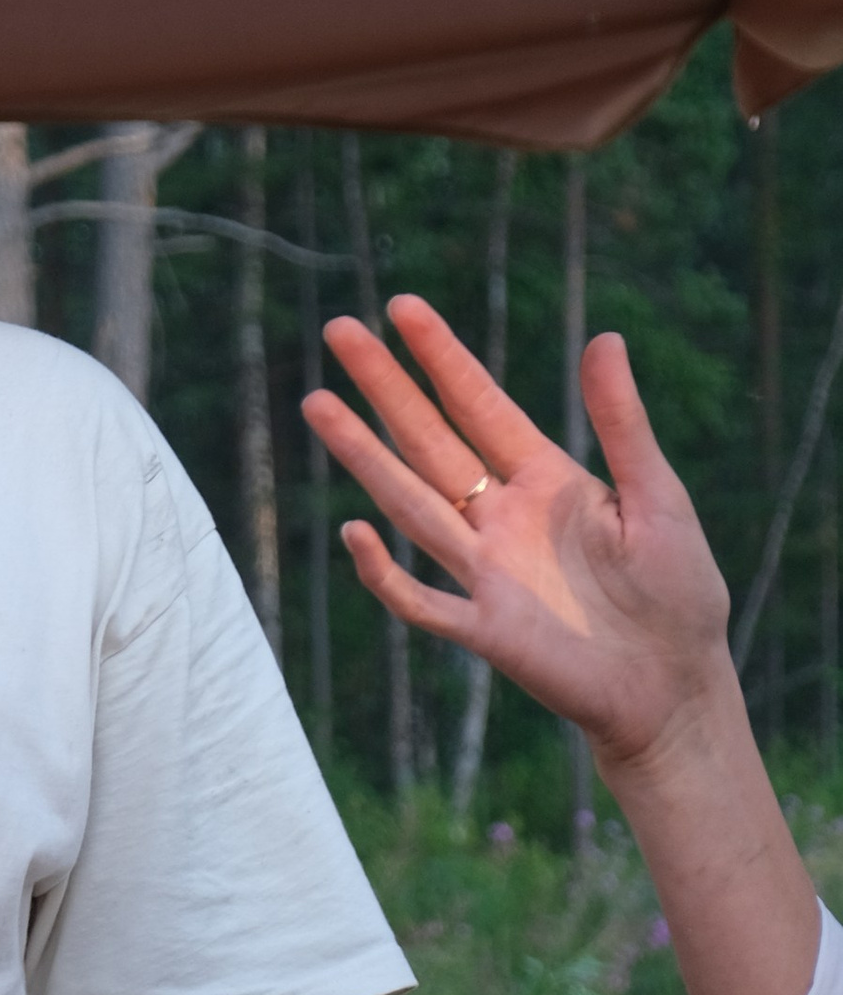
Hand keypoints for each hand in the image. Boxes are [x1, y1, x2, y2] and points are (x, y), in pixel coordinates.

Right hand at [304, 297, 732, 781]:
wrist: (673, 686)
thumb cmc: (677, 592)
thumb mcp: (658, 496)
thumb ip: (622, 424)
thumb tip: (604, 337)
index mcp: (546, 481)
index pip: (480, 406)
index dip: (441, 358)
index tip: (401, 308)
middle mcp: (503, 519)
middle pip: (429, 442)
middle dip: (384, 387)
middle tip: (338, 331)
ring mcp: (487, 574)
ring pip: (411, 505)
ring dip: (364, 457)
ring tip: (318, 405)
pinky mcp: (485, 630)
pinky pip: (422, 601)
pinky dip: (386, 574)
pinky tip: (356, 532)